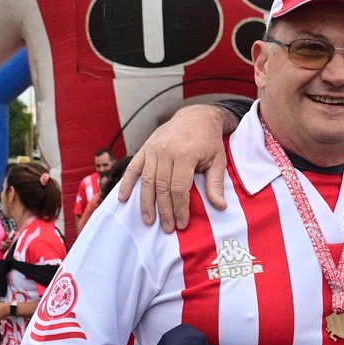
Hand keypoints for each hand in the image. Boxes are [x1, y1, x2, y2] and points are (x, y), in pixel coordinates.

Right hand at [118, 104, 233, 231]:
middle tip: (167, 228)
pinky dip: (126, 183)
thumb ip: (216, 183)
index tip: (182, 224)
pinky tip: (123, 199)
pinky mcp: (145, 148)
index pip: (179, 188)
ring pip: (146, 181)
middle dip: (164, 210)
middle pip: (161, 187)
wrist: (196, 116)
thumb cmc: (209, 141)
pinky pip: (133, 167)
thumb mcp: (218, 160)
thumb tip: (220, 207)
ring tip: (149, 221)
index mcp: (185, 154)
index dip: (180, 208)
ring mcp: (153, 149)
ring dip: (146, 203)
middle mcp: (166, 151)